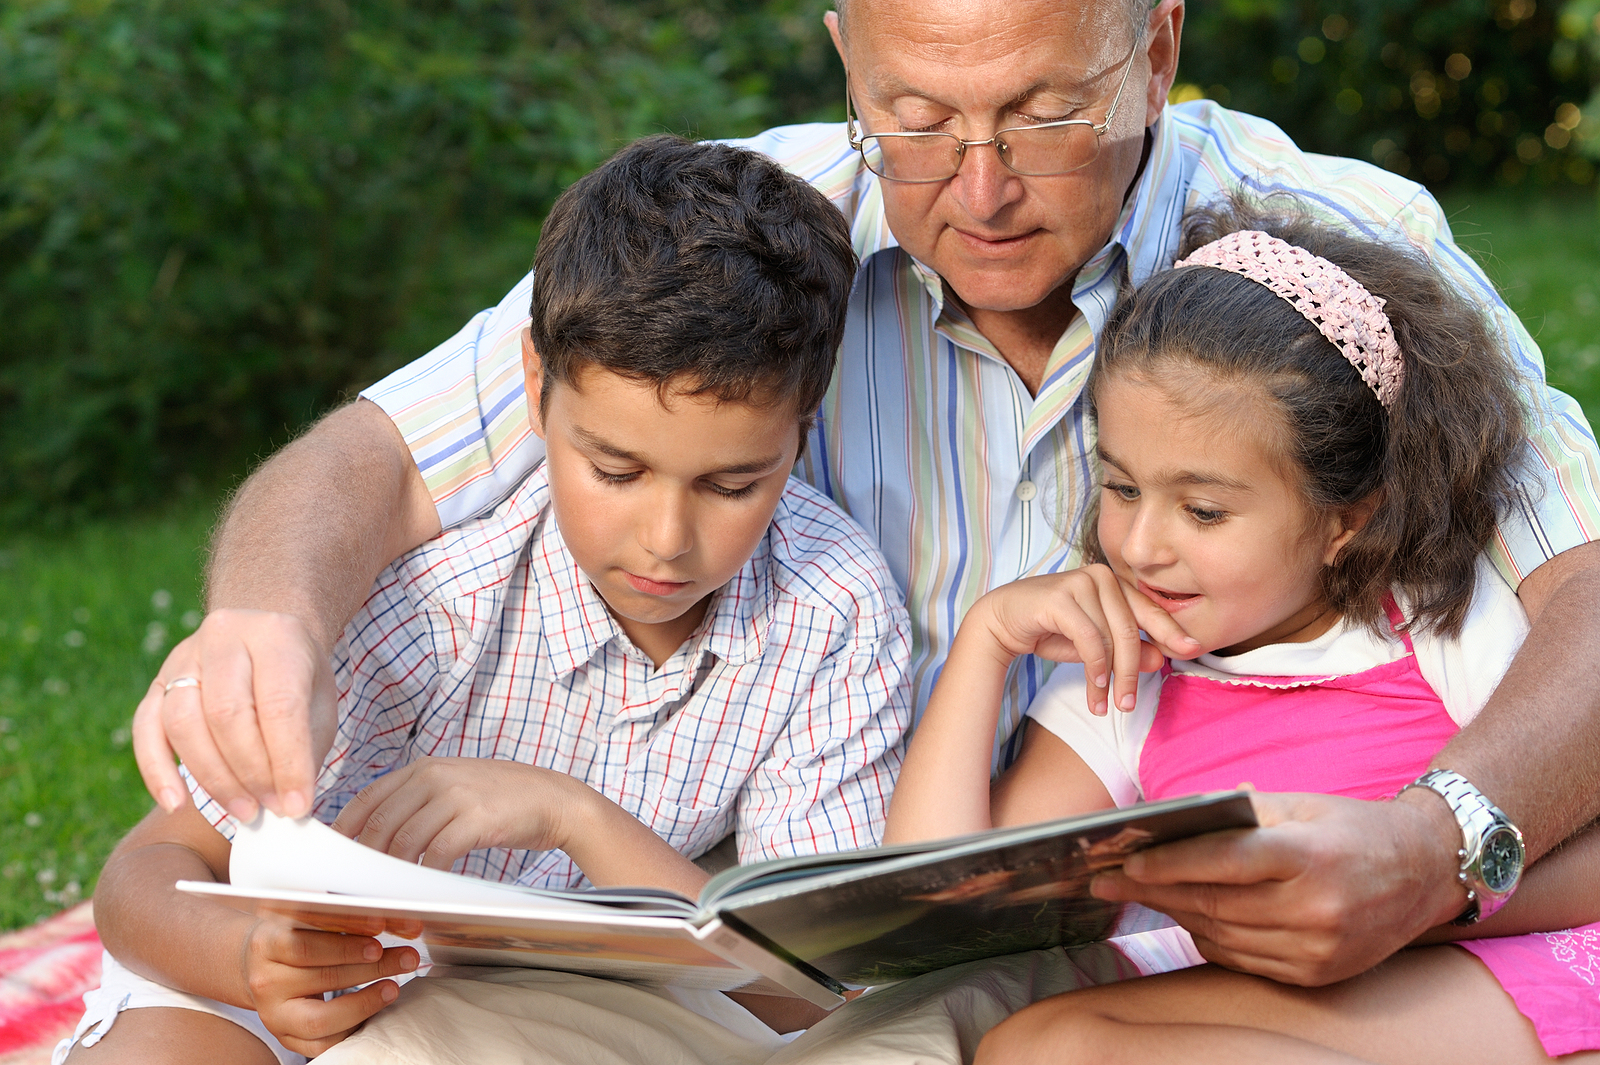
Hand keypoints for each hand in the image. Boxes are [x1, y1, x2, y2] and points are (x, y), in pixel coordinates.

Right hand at [132, 609, 335, 820]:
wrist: (266, 641)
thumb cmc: (298, 680)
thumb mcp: (319, 703)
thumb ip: (305, 749)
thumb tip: (289, 807)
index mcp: (277, 635)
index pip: (279, 705)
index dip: (288, 762)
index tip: (296, 806)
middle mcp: (225, 636)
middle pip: (227, 714)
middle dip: (250, 773)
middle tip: (269, 808)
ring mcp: (184, 656)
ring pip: (183, 722)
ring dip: (212, 778)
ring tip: (243, 810)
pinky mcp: (157, 681)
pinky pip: (146, 729)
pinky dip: (157, 771)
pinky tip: (176, 804)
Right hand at [241, 916, 418, 1055]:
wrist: (256, 966)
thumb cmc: (289, 940)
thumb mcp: (304, 922)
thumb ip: (338, 922)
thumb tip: (386, 921)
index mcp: (267, 945)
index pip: (304, 946)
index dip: (344, 946)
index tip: (378, 942)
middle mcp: (266, 982)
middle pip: (322, 978)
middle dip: (372, 968)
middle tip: (405, 959)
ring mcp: (273, 1014)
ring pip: (321, 1018)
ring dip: (366, 1002)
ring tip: (392, 987)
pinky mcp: (285, 1037)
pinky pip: (321, 1044)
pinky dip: (351, 1028)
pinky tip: (372, 1011)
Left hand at [332, 757, 590, 868]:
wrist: (555, 799)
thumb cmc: (503, 800)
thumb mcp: (456, 787)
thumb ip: (419, 803)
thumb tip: (379, 836)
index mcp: (424, 768)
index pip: (367, 799)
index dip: (345, 831)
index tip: (334, 859)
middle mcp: (435, 776)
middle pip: (380, 823)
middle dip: (363, 860)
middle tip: (355, 887)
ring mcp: (456, 796)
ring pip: (404, 840)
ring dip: (392, 873)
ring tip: (387, 895)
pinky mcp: (476, 819)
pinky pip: (437, 853)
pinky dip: (426, 875)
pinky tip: (426, 887)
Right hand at [973, 566, 1198, 715]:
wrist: (1000, 620)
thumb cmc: (1049, 629)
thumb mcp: (1094, 645)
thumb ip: (1126, 649)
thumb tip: (1162, 660)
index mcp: (1112, 583)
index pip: (1149, 611)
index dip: (1172, 633)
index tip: (1193, 651)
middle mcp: (1100, 576)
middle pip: (1131, 630)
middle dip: (1132, 673)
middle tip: (1129, 705)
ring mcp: (1079, 582)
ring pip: (1111, 638)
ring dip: (1110, 679)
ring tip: (1106, 705)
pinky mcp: (1060, 597)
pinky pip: (1089, 639)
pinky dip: (1095, 669)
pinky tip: (1095, 690)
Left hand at [1089, 791, 1465, 985]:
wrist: (1423, 872)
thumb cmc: (1351, 828)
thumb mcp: (1299, 804)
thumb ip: (1237, 815)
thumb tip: (1169, 824)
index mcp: (1310, 855)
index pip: (1224, 861)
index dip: (1169, 863)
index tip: (1125, 861)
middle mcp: (1316, 907)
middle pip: (1214, 902)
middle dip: (1152, 890)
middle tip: (1108, 880)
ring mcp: (1317, 948)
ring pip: (1222, 934)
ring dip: (1174, 913)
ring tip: (1139, 894)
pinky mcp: (1315, 974)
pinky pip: (1242, 960)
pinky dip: (1209, 938)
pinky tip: (1188, 916)